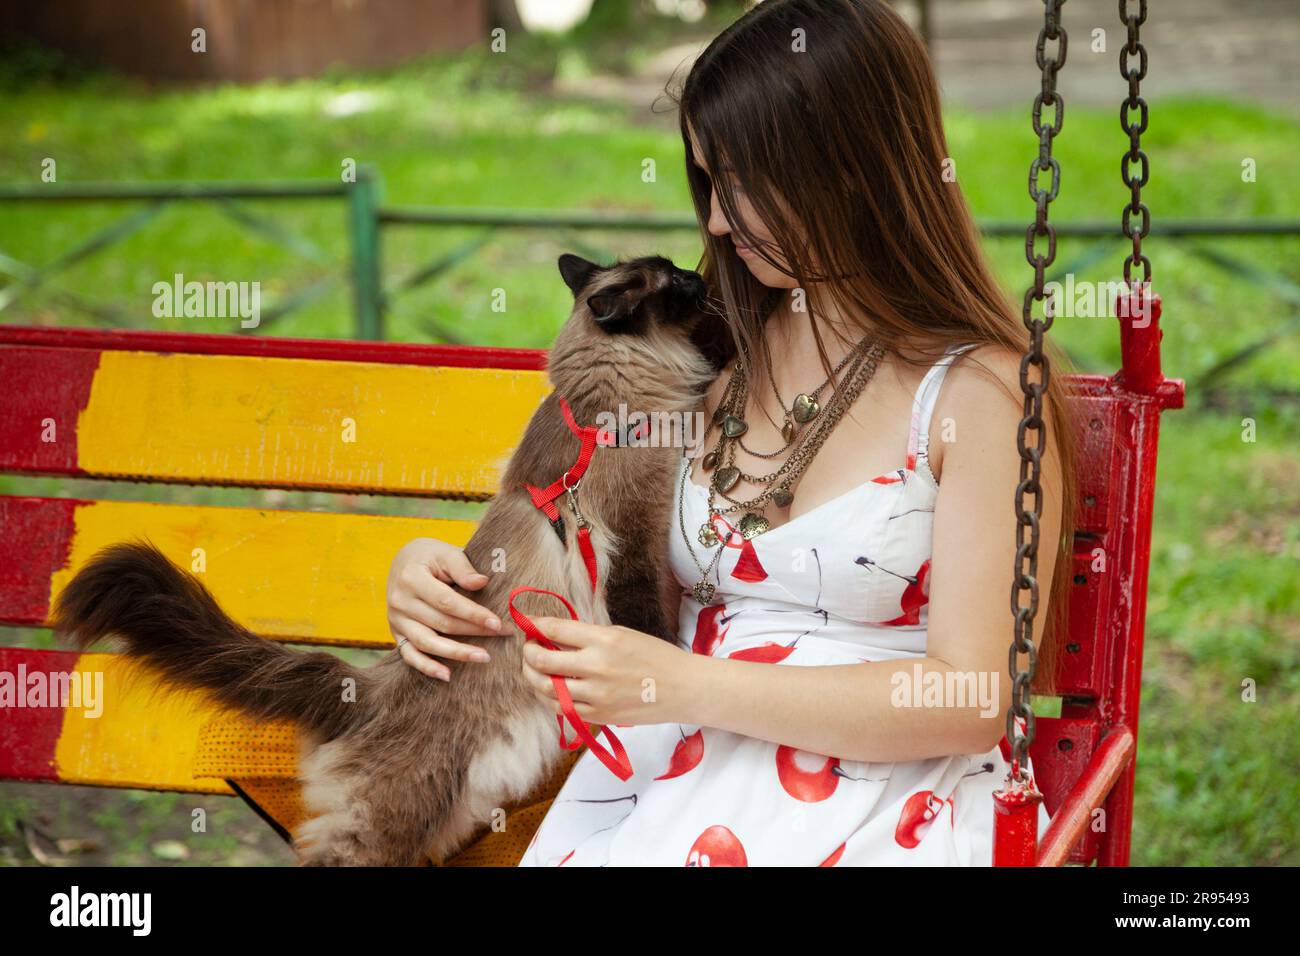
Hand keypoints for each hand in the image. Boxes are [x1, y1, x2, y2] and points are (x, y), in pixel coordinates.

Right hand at [386, 537, 503, 681]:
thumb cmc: (430, 557)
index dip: (473, 614)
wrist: (404, 562)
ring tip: (484, 657)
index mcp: (411, 578)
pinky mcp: (396, 633)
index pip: (446, 601)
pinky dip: (427, 667)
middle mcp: (400, 601)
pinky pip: (410, 655)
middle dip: (474, 632)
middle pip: (441, 623)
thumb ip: (463, 568)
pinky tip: (447, 675)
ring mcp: (396, 620)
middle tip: (502, 635)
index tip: (496, 622)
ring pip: (428, 642)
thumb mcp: (445, 552)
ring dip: (457, 653)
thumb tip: (482, 582)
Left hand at [520, 618, 691, 726]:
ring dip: (533, 676)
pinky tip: (551, 688)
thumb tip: (555, 634)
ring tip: (535, 668)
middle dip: (528, 652)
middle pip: (542, 660)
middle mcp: (597, 667)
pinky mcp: (598, 715)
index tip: (527, 623)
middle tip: (529, 648)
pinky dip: (550, 697)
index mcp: (604, 640)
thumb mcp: (622, 634)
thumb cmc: (654, 657)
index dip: (534, 625)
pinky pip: (561, 708)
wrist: (682, 689)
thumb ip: (588, 636)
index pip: (555, 629)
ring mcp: (596, 694)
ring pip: (545, 687)